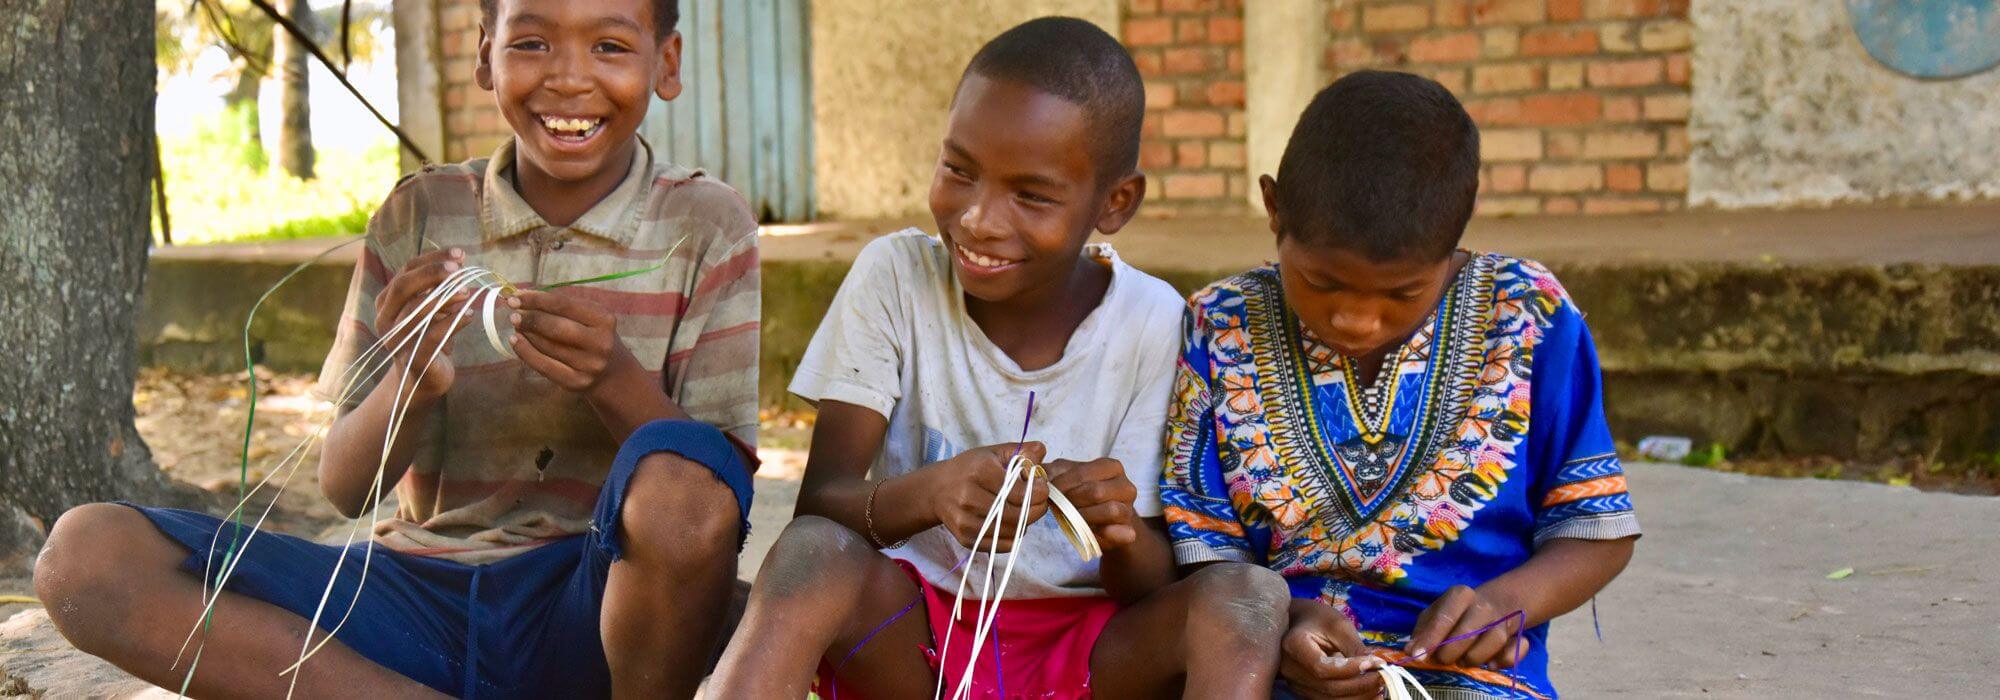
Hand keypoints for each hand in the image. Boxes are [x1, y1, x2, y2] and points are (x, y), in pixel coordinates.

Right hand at [373, 247, 470, 398]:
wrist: (421, 380)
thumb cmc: (429, 337)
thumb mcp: (430, 310)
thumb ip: (436, 288)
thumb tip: (458, 260)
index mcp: (386, 302)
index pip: (405, 271)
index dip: (432, 259)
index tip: (460, 253)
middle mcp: (385, 319)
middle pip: (403, 286)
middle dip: (432, 273)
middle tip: (460, 269)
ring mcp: (397, 340)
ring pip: (416, 311)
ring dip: (445, 297)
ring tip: (468, 292)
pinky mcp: (414, 359)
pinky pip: (433, 337)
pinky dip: (454, 323)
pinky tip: (471, 315)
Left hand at [507, 290, 633, 395]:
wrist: (612, 372)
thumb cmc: (593, 336)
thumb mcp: (589, 317)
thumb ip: (561, 307)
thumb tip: (522, 297)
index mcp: (604, 320)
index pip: (564, 305)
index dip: (537, 300)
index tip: (516, 296)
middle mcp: (600, 343)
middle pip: (555, 327)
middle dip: (530, 319)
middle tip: (512, 314)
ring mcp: (589, 365)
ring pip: (547, 346)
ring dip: (526, 334)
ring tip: (517, 326)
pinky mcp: (577, 382)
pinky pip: (544, 365)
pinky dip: (525, 352)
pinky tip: (515, 342)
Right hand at [925, 442, 1049, 551]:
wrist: (937, 490)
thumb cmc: (969, 469)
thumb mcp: (993, 453)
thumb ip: (1020, 450)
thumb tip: (1041, 451)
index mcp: (980, 472)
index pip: (1021, 492)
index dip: (1040, 492)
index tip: (1042, 488)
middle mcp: (969, 497)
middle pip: (1018, 515)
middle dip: (1036, 510)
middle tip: (1039, 502)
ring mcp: (965, 520)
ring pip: (1011, 532)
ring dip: (1025, 523)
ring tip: (1024, 511)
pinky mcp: (965, 538)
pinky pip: (1000, 545)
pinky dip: (1012, 537)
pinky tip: (1011, 524)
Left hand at [1044, 458, 1140, 549]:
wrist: (1101, 522)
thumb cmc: (1082, 496)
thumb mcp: (1068, 478)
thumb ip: (1055, 471)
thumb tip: (1042, 473)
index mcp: (1111, 467)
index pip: (1083, 473)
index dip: (1062, 483)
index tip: (1049, 492)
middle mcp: (1125, 486)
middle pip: (1096, 491)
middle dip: (1071, 500)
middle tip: (1057, 506)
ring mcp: (1129, 509)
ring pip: (1111, 510)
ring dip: (1085, 516)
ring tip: (1071, 517)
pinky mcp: (1129, 531)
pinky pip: (1125, 533)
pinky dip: (1110, 533)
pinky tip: (1095, 532)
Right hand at [1281, 598, 1383, 699]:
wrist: (1299, 623)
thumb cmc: (1319, 618)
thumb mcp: (1338, 624)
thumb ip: (1354, 647)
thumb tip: (1375, 667)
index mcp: (1294, 646)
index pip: (1323, 668)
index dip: (1351, 669)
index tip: (1376, 663)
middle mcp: (1290, 669)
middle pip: (1328, 688)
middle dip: (1360, 685)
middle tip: (1383, 677)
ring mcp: (1295, 682)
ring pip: (1330, 699)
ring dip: (1359, 696)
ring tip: (1379, 687)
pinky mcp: (1305, 690)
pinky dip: (1351, 699)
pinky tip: (1368, 693)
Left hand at [1406, 585, 1528, 669]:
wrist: (1495, 604)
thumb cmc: (1456, 613)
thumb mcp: (1435, 615)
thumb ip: (1423, 631)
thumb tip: (1410, 650)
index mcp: (1460, 595)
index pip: (1444, 617)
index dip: (1431, 639)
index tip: (1418, 656)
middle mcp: (1483, 604)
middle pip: (1468, 632)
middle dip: (1450, 653)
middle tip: (1442, 660)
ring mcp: (1504, 618)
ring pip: (1492, 641)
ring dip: (1474, 658)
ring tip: (1462, 661)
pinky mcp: (1519, 635)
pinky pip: (1515, 650)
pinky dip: (1503, 660)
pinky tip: (1490, 664)